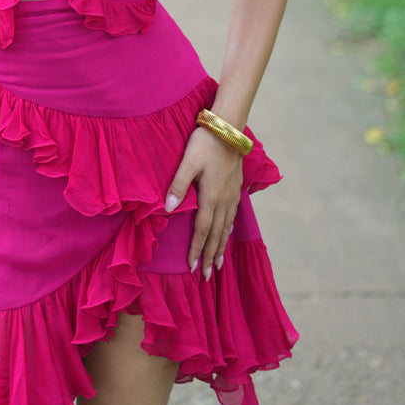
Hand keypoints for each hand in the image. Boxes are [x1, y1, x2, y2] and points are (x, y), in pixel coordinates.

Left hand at [164, 127, 243, 279]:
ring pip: (226, 227)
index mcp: (210, 197)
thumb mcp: (187, 162)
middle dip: (209, 256)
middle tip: (206, 276)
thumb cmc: (204, 144)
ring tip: (218, 264)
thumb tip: (168, 209)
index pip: (202, 230)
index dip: (196, 250)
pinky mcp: (236, 188)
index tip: (192, 268)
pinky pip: (233, 215)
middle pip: (216, 234)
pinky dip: (229, 229)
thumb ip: (178, 185)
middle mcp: (223, 200)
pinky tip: (228, 233)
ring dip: (221, 247)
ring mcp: (232, 195)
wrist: (228, 128)